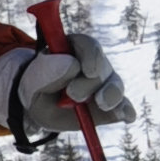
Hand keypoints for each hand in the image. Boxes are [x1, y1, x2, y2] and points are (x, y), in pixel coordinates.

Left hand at [8, 28, 127, 144]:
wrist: (38, 108)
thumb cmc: (36, 87)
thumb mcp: (33, 80)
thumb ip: (47, 70)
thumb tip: (73, 64)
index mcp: (74, 48)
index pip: (88, 45)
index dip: (91, 56)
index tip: (88, 71)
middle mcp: (94, 63)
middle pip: (102, 68)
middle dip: (90, 83)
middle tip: (73, 95)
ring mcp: (104, 84)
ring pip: (115, 85)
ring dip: (111, 96)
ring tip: (102, 105)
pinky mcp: (111, 105)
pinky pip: (122, 106)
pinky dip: (125, 110)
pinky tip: (127, 115)